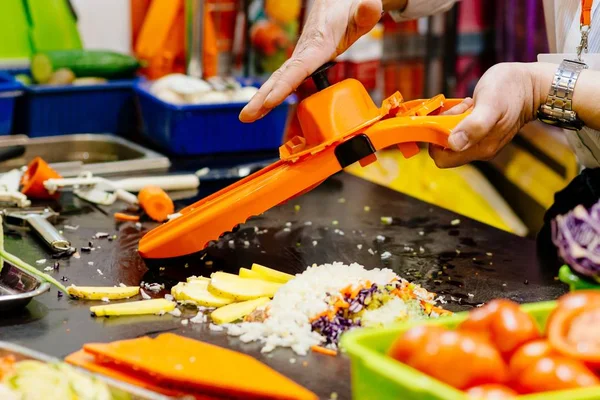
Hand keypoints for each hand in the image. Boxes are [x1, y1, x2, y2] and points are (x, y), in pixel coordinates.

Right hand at [239, 0, 382, 122]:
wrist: (337, 1)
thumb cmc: (350, 8)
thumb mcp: (363, 9)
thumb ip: (366, 11)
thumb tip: (369, 7)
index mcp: (318, 44)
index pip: (298, 68)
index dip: (283, 85)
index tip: (270, 101)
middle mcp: (304, 52)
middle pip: (280, 78)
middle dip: (262, 97)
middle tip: (246, 116)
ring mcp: (300, 58)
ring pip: (278, 81)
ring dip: (262, 99)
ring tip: (246, 118)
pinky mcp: (301, 63)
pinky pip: (284, 81)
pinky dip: (270, 95)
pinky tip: (261, 110)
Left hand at [429, 63, 538, 167]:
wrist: (533, 85)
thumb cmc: (512, 90)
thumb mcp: (490, 104)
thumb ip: (474, 125)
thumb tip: (453, 143)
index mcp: (481, 148)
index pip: (443, 159)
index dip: (436, 141)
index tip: (445, 121)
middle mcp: (480, 150)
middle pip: (445, 148)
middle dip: (445, 128)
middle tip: (460, 109)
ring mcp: (482, 142)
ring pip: (452, 137)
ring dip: (453, 120)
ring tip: (469, 105)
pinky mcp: (483, 133)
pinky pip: (460, 130)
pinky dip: (460, 117)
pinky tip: (471, 105)